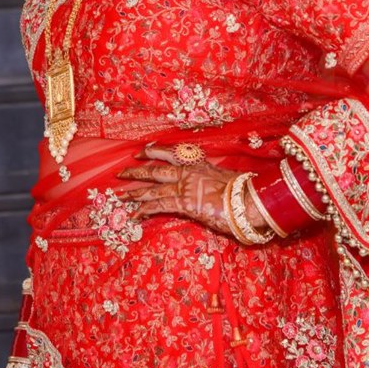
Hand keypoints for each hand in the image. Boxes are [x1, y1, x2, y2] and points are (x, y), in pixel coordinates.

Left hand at [118, 144, 268, 235]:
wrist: (250, 199)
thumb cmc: (244, 191)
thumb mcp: (227, 179)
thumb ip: (214, 181)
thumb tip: (213, 188)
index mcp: (199, 164)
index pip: (171, 154)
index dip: (154, 152)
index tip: (142, 152)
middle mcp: (188, 172)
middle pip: (155, 170)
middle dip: (136, 172)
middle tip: (120, 174)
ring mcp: (184, 187)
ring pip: (152, 187)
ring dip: (133, 192)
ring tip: (118, 195)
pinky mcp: (183, 202)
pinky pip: (158, 206)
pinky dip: (144, 210)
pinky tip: (133, 215)